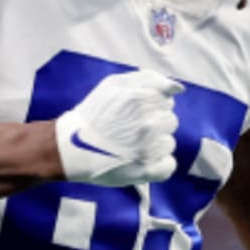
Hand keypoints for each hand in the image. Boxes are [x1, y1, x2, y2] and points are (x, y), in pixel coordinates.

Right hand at [54, 71, 181, 186]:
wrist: (70, 148)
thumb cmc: (92, 114)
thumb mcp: (113, 84)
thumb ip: (148, 79)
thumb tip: (178, 89)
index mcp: (141, 100)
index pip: (167, 101)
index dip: (150, 106)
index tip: (134, 114)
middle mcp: (148, 123)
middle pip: (170, 121)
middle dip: (154, 124)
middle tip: (130, 130)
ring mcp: (149, 148)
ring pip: (169, 143)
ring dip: (155, 144)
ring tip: (132, 146)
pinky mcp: (147, 170)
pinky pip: (169, 165)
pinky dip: (159, 164)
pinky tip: (143, 160)